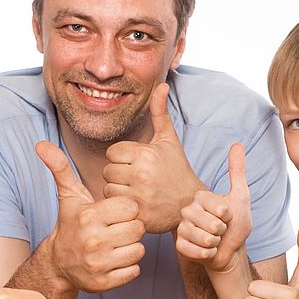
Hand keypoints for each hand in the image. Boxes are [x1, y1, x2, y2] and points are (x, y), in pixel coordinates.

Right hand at [37, 140, 145, 292]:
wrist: (59, 263)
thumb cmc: (72, 224)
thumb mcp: (69, 196)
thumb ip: (60, 169)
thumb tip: (41, 144)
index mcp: (89, 216)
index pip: (131, 208)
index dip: (126, 210)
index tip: (116, 213)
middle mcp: (93, 241)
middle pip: (138, 229)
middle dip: (131, 228)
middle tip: (118, 229)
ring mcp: (99, 264)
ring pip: (139, 250)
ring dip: (132, 247)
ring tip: (117, 243)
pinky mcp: (104, 283)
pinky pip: (134, 270)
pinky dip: (129, 266)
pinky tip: (115, 259)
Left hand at [103, 83, 204, 233]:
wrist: (190, 203)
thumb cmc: (176, 169)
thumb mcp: (169, 141)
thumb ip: (160, 113)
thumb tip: (162, 85)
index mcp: (146, 154)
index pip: (113, 153)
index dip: (122, 158)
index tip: (137, 163)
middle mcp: (141, 174)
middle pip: (108, 170)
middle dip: (118, 174)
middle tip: (136, 178)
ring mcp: (139, 195)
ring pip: (108, 187)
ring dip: (117, 189)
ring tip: (135, 189)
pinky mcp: (137, 213)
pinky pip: (113, 204)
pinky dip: (120, 204)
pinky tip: (135, 201)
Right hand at [175, 143, 251, 271]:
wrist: (230, 251)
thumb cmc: (236, 224)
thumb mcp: (240, 196)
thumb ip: (237, 171)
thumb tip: (237, 144)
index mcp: (200, 196)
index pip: (220, 208)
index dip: (229, 216)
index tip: (227, 215)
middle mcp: (187, 210)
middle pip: (213, 225)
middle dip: (223, 232)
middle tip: (220, 230)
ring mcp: (181, 228)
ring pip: (205, 239)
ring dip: (215, 244)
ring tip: (213, 240)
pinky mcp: (179, 245)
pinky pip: (195, 250)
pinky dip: (206, 254)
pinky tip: (206, 250)